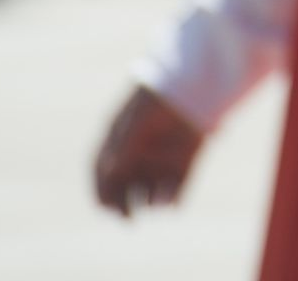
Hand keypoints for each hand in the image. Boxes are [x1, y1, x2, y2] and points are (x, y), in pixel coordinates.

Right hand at [93, 85, 203, 217]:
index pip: (103, 174)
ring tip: (154, 200)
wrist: (194, 81)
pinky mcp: (187, 159)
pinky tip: (171, 201)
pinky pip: (178, 187)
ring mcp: (162, 158)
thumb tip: (110, 172)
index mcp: (119, 141)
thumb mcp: (135, 121)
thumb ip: (122, 147)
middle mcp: (139, 153)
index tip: (106, 208)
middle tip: (128, 217)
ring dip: (150, 202)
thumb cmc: (158, 99)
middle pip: (126, 188)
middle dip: (124, 205)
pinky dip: (173, 198)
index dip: (103, 194)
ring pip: (151, 190)